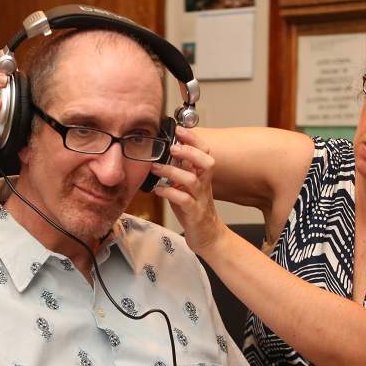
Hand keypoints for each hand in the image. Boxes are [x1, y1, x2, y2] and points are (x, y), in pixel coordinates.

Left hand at [150, 126, 226, 254]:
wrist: (209, 237)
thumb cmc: (194, 211)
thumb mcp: (186, 187)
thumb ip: (178, 172)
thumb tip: (161, 156)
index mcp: (202, 177)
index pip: (204, 152)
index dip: (193, 139)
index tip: (179, 129)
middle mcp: (204, 186)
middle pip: (207, 162)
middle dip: (190, 151)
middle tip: (173, 147)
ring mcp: (200, 200)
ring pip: (192, 180)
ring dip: (173, 171)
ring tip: (156, 168)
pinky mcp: (194, 214)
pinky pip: (184, 200)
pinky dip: (169, 192)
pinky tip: (158, 189)